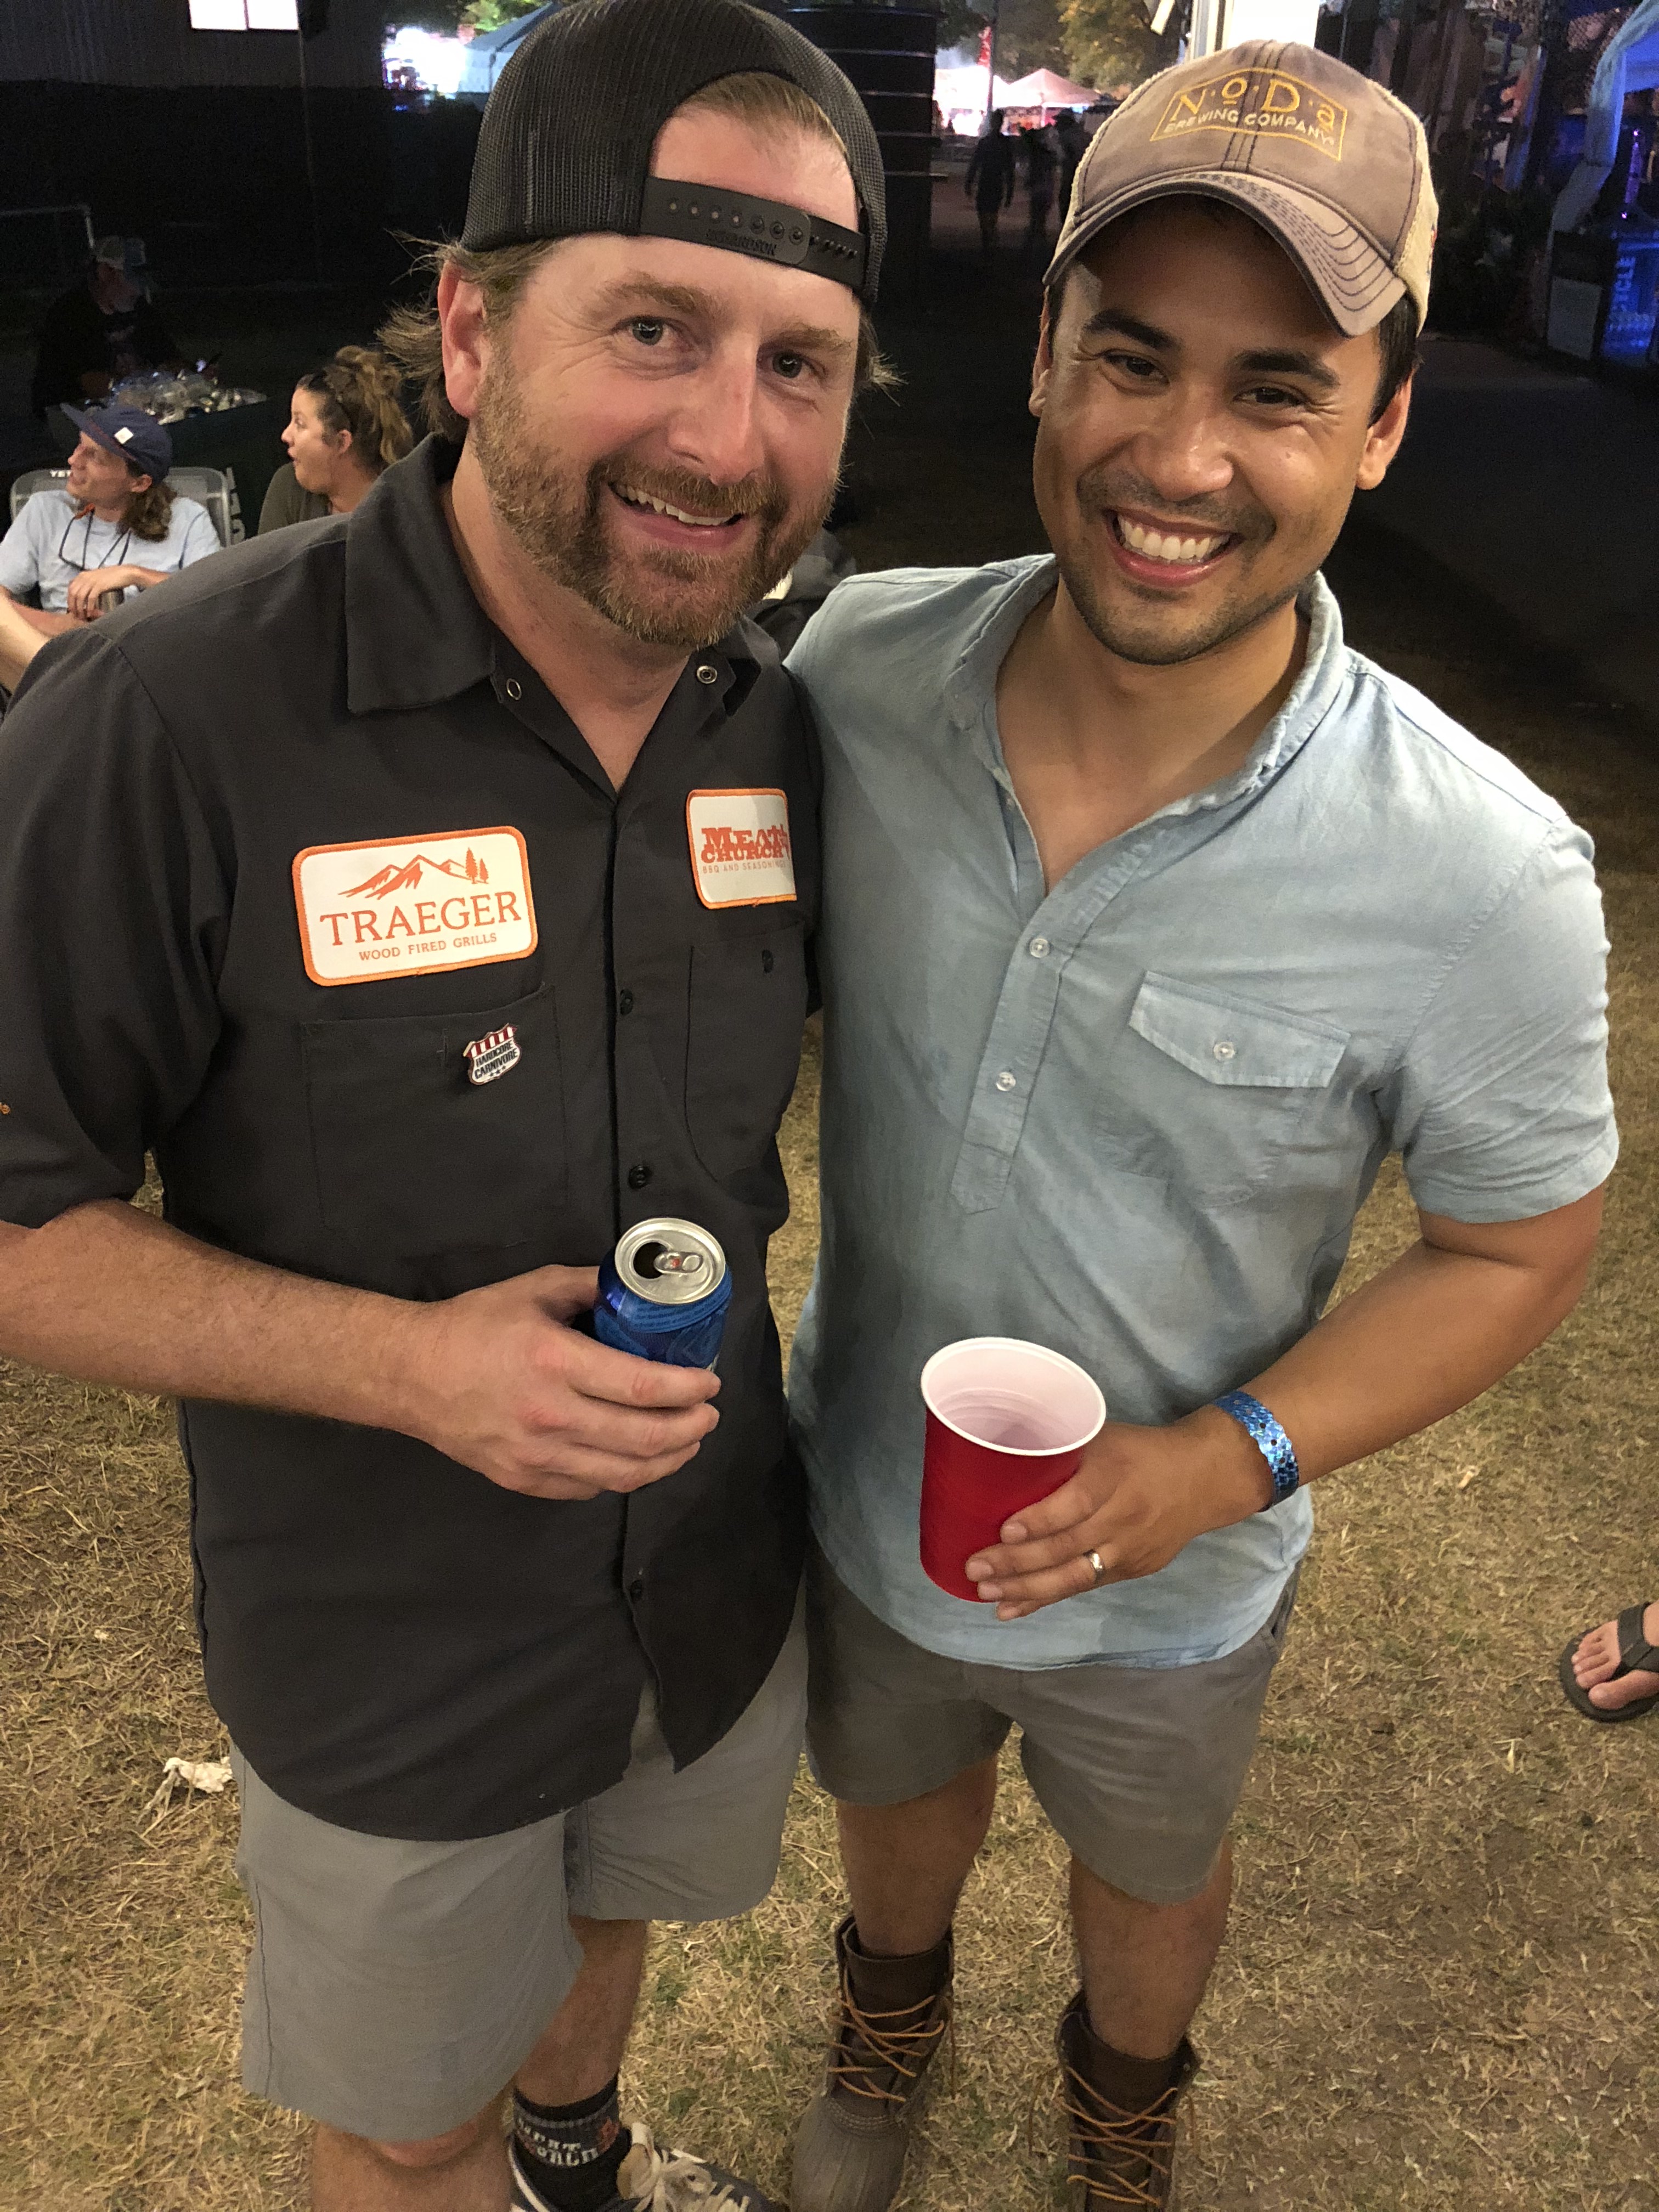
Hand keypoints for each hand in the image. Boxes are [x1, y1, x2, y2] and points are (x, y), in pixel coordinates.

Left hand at [66, 566, 136, 619]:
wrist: (125, 573)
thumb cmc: (113, 577)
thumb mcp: (97, 578)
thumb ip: (89, 584)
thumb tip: (84, 596)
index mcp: (82, 575)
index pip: (70, 589)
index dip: (70, 601)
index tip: (73, 610)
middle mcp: (84, 577)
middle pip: (73, 593)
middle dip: (73, 606)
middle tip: (78, 616)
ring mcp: (92, 581)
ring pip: (80, 596)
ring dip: (80, 608)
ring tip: (83, 617)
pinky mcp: (99, 585)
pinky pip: (90, 598)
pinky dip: (89, 606)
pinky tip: (91, 613)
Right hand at [394, 1262, 720, 1501]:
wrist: (411, 1375)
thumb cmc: (473, 1327)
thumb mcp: (533, 1289)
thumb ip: (590, 1286)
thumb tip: (637, 1288)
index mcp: (555, 1362)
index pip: (641, 1387)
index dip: (687, 1390)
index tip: (710, 1384)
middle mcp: (549, 1416)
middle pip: (643, 1438)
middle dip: (691, 1429)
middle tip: (708, 1415)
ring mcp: (536, 1456)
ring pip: (623, 1474)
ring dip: (668, 1460)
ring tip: (687, 1442)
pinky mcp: (524, 1480)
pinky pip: (590, 1488)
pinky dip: (623, 1475)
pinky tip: (637, 1458)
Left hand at [964, 1409, 1269, 1619]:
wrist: (1205, 1478)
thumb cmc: (1139, 1450)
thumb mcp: (1102, 1436)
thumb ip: (1059, 1451)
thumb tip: (993, 1462)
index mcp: (1115, 1473)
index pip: (1076, 1502)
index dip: (1040, 1520)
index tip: (1002, 1531)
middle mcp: (1125, 1515)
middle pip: (1068, 1546)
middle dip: (1017, 1562)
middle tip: (974, 1568)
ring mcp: (1131, 1548)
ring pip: (1075, 1576)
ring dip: (1026, 1589)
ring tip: (986, 1594)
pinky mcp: (1134, 1569)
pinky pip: (1086, 1587)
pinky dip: (1047, 1599)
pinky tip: (1013, 1607)